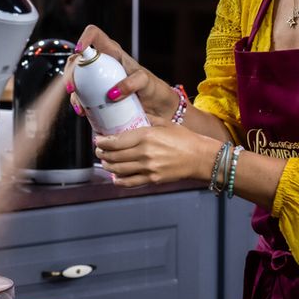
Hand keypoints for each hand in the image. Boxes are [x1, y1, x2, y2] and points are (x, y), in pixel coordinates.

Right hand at [66, 24, 177, 118]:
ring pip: (75, 79)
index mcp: (112, 52)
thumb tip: (112, 94)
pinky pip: (81, 97)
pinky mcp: (96, 95)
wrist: (157, 109)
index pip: (94, 34)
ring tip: (79, 106)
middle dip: (70, 73)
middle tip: (73, 88)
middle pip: (77, 59)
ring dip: (72, 92)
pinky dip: (78, 104)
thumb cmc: (153, 89)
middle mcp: (101, 63)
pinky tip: (83, 112)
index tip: (80, 51)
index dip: (84, 38)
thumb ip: (133, 83)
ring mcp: (96, 79)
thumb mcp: (146, 82)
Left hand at [94, 114, 217, 187]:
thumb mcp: (164, 123)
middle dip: (102, 153)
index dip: (102, 141)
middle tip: (99, 150)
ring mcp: (148, 168)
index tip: (98, 140)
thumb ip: (145, 119)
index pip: (115, 141)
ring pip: (118, 169)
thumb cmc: (184, 139)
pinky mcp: (153, 179)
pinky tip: (115, 176)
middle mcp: (144, 153)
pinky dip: (118, 180)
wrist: (201, 157)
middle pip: (113, 156)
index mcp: (146, 136)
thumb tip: (130, 115)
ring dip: (107, 166)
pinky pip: (129, 182)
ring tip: (105, 161)